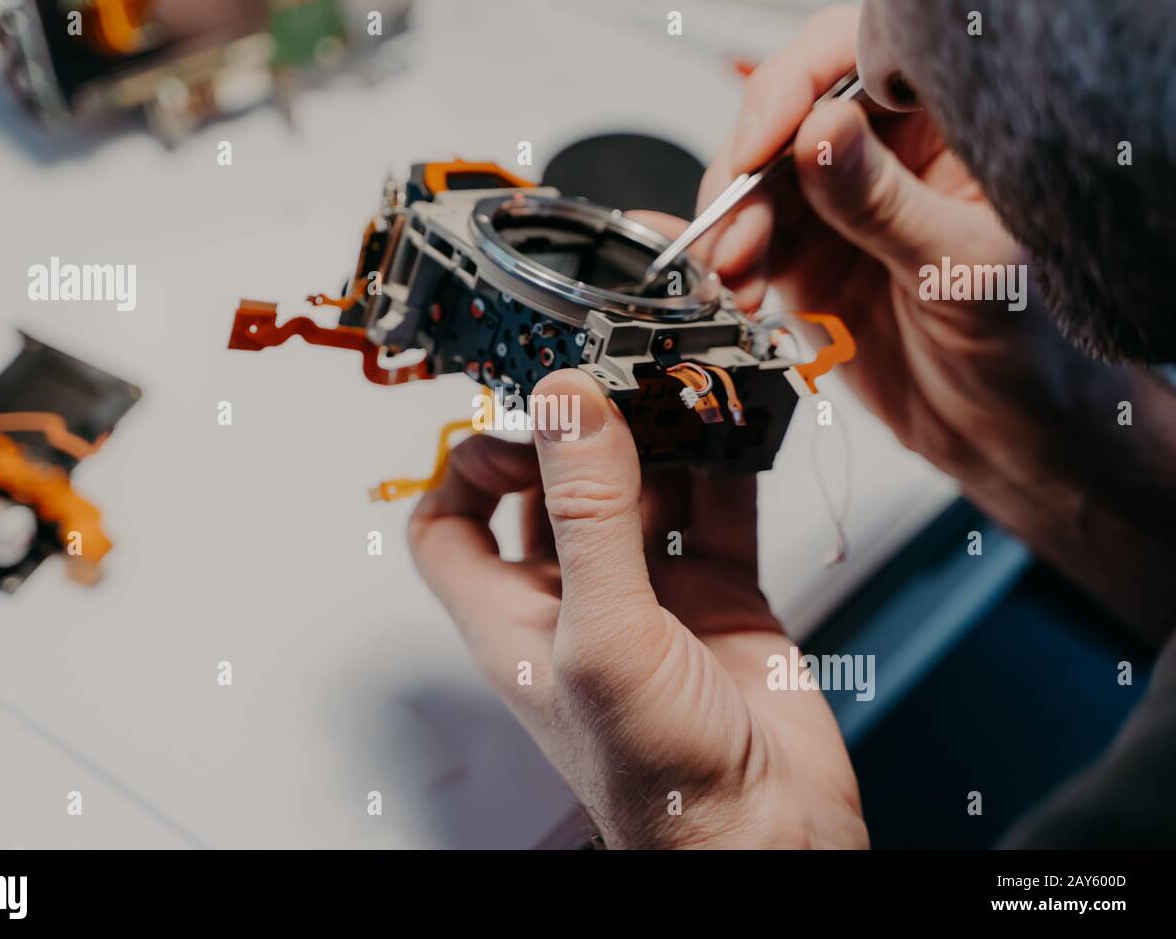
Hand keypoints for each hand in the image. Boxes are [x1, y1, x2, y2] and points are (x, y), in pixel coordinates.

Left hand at [409, 370, 866, 848]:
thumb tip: (568, 406)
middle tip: (613, 380)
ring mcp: (652, 598)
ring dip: (661, 437)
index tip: (518, 420)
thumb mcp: (604, 634)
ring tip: (682, 386)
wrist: (767, 837)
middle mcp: (578, 602)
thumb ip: (587, 515)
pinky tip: (738, 428)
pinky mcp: (721, 600)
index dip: (467, 466)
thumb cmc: (659, 782)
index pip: (451, 528)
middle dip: (581, 433)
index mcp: (517, 618)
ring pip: (643, 491)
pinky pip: (717, 513)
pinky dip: (728, 467)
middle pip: (554, 491)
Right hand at [694, 6, 1114, 493]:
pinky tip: (740, 291)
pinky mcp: (810, 258)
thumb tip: (820, 131)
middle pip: (787, 118)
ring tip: (734, 270)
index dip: (797, 87)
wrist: (1007, 435)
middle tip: (733, 220)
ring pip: (756, 183)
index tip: (762, 143)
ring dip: (731, 224)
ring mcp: (842, 207)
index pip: (857, 62)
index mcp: (949, 127)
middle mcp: (889, 155)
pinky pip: (749, 241)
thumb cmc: (1029, 346)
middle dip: (747, 168)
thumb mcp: (960, 267)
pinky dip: (731, 264)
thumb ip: (884, 201)